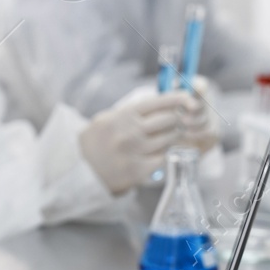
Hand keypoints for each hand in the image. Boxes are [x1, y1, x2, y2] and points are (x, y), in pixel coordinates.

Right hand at [79, 90, 216, 193]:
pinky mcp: (138, 171)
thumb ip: (132, 111)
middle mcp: (130, 132)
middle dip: (176, 119)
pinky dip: (162, 154)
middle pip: (168, 120)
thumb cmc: (96, 142)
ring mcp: (135, 152)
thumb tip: (162, 102)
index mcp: (123, 116)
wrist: (80, 170)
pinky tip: (155, 153)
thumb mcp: (107, 119)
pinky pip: (162, 158)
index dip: (178, 98)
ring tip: (165, 137)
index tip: (190, 98)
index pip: (158, 102)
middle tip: (176, 121)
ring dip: (171, 137)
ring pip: (168, 139)